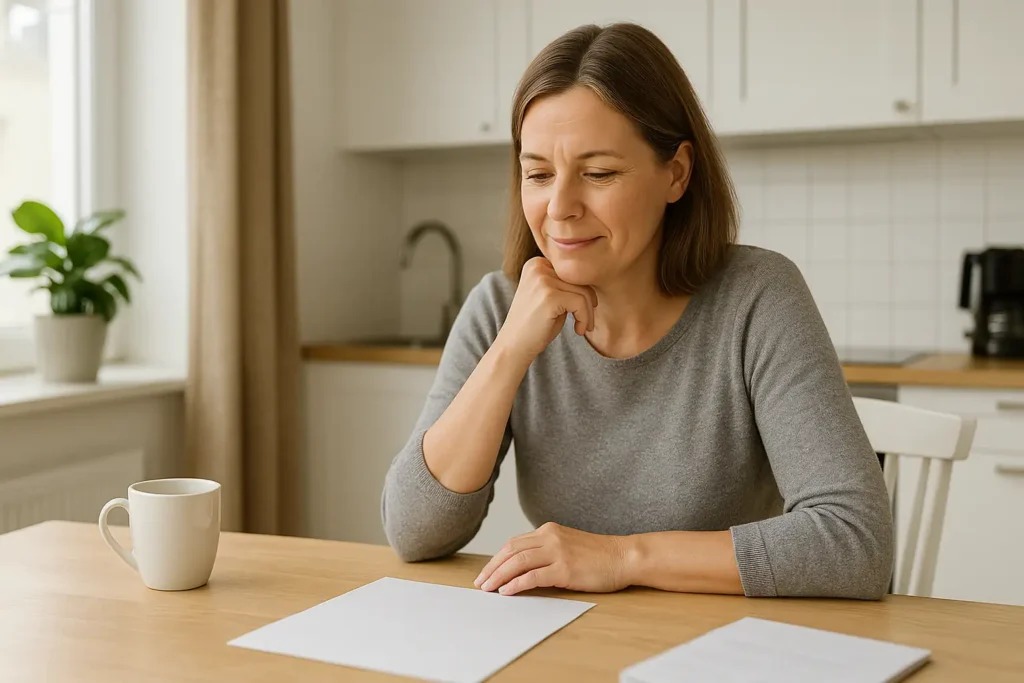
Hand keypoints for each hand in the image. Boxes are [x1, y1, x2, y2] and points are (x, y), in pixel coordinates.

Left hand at [473, 522, 630, 595]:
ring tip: (487, 589)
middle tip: (480, 582)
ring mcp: (558, 552)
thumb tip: (523, 567)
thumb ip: (547, 551)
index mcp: (549, 530)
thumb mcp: (568, 546)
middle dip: (492, 567)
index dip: (497, 559)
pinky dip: (516, 584)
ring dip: (498, 576)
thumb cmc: (599, 556)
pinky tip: (506, 591)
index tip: (486, 572)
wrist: (624, 557)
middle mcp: (550, 537)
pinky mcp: (565, 569)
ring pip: (518, 562)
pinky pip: (533, 576)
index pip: (514, 543)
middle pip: (511, 551)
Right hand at [494, 257, 596, 363]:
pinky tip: (578, 330)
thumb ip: (565, 284)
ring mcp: (542, 280)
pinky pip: (581, 303)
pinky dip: (584, 319)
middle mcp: (538, 267)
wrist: (514, 346)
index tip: (582, 311)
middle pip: (580, 279)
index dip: (582, 292)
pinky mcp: (549, 296)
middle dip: (589, 303)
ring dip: (588, 313)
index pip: (572, 272)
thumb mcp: (550, 297)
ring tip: (582, 327)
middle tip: (586, 322)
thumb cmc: (535, 325)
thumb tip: (593, 277)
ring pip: (584, 291)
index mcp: (536, 264)